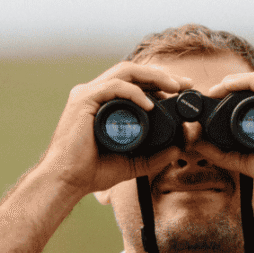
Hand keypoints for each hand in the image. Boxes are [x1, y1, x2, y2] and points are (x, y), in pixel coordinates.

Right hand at [38, 62, 193, 196]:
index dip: (160, 82)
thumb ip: (155, 156)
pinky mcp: (83, 100)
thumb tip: (178, 149)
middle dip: (162, 75)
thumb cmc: (93, 170)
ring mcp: (88, 93)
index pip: (136, 82)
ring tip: (174, 87)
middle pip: (133, 71)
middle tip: (185, 85)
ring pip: (125, 71)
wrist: (68, 180)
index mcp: (105, 102)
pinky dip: (135, 92)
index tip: (183, 91)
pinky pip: (114, 86)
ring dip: (153, 76)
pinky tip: (151, 104)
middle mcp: (96, 93)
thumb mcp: (133, 162)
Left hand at [199, 71, 253, 204]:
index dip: (240, 91)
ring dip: (238, 80)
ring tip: (218, 87)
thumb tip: (199, 144)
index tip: (218, 98)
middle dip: (236, 84)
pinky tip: (230, 85)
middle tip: (214, 91)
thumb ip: (225, 153)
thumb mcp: (250, 159)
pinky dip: (246, 82)